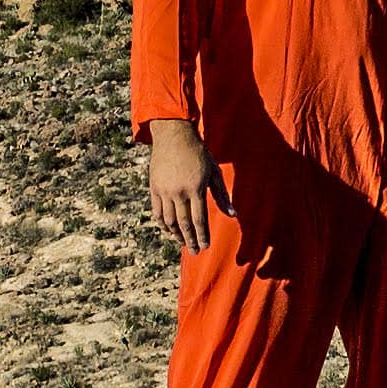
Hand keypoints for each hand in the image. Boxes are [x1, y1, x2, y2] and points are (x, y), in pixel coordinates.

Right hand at [145, 119, 229, 254]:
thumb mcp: (214, 172)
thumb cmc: (198, 153)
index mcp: (196, 188)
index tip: (205, 246)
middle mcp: (179, 192)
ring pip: (169, 220)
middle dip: (190, 240)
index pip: (199, 220)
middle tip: (195, 251)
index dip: (203, 236)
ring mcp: (165, 191)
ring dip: (176, 235)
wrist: (174, 136)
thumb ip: (222, 195)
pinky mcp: (154, 188)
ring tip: (182, 243)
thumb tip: (232, 215)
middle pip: (184, 224)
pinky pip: (157, 212)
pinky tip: (168, 231)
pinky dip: (162, 224)